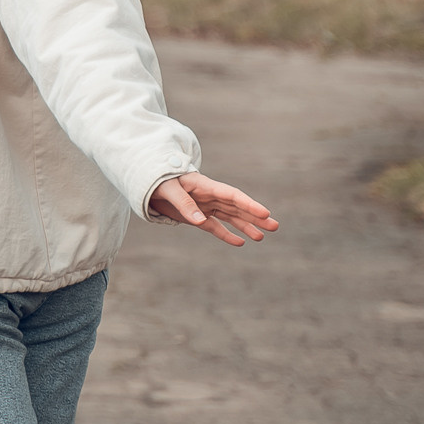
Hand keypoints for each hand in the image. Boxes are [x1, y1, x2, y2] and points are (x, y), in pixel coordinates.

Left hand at [146, 172, 277, 245]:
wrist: (148, 182)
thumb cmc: (159, 181)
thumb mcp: (168, 190)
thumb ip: (184, 204)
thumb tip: (200, 221)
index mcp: (205, 186)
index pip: (232, 195)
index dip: (249, 204)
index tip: (265, 213)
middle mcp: (210, 196)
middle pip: (237, 207)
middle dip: (255, 216)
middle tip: (275, 226)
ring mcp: (205, 206)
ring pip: (230, 217)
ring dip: (246, 226)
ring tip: (262, 236)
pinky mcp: (197, 216)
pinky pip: (215, 227)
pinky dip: (227, 234)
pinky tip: (240, 242)